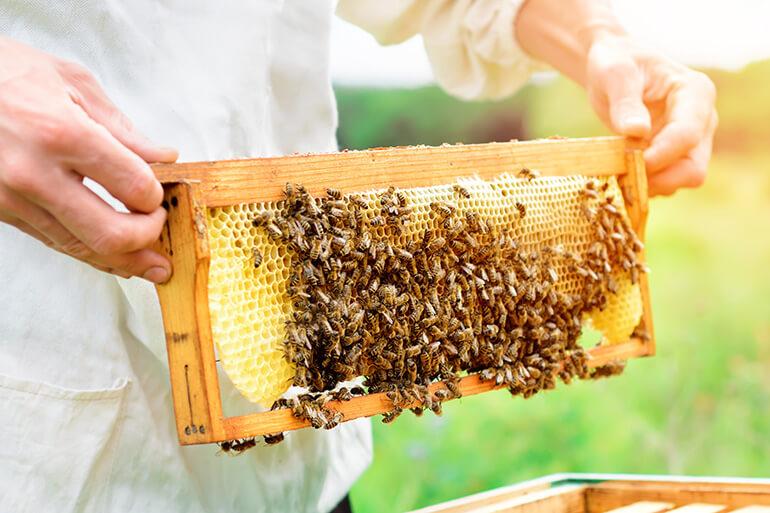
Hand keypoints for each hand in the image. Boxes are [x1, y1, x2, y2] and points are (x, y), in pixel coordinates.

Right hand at [0, 37, 177, 282]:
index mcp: (61, 134)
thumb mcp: (71, 82)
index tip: (160, 192)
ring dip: (124, 260)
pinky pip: (55, 241)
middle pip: (110, 234)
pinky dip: (90, 251)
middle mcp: (34, 173)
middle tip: (162, 230)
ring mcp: (12, 198)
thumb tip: (163, 158)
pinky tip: (114, 255)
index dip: (156, 196)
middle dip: (148, 239)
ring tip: (152, 265)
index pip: (133, 187)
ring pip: (82, 248)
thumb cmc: (5, 73)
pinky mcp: (0, 211)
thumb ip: (121, 129)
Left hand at [585, 33, 717, 195]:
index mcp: (695, 94)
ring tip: (617, 171)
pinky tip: (620, 172)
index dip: (658, 156)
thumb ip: (625, 100)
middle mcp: (702, 121)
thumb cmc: (617, 63)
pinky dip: (644, 184)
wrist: (614, 70)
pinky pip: (666, 182)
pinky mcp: (675, 156)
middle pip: (693, 169)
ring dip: (649, 185)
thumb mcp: (614, 73)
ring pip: (681, 181)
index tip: (628, 160)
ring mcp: (691, 142)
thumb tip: (637, 131)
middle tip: (623, 176)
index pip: (686, 136)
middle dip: (658, 179)